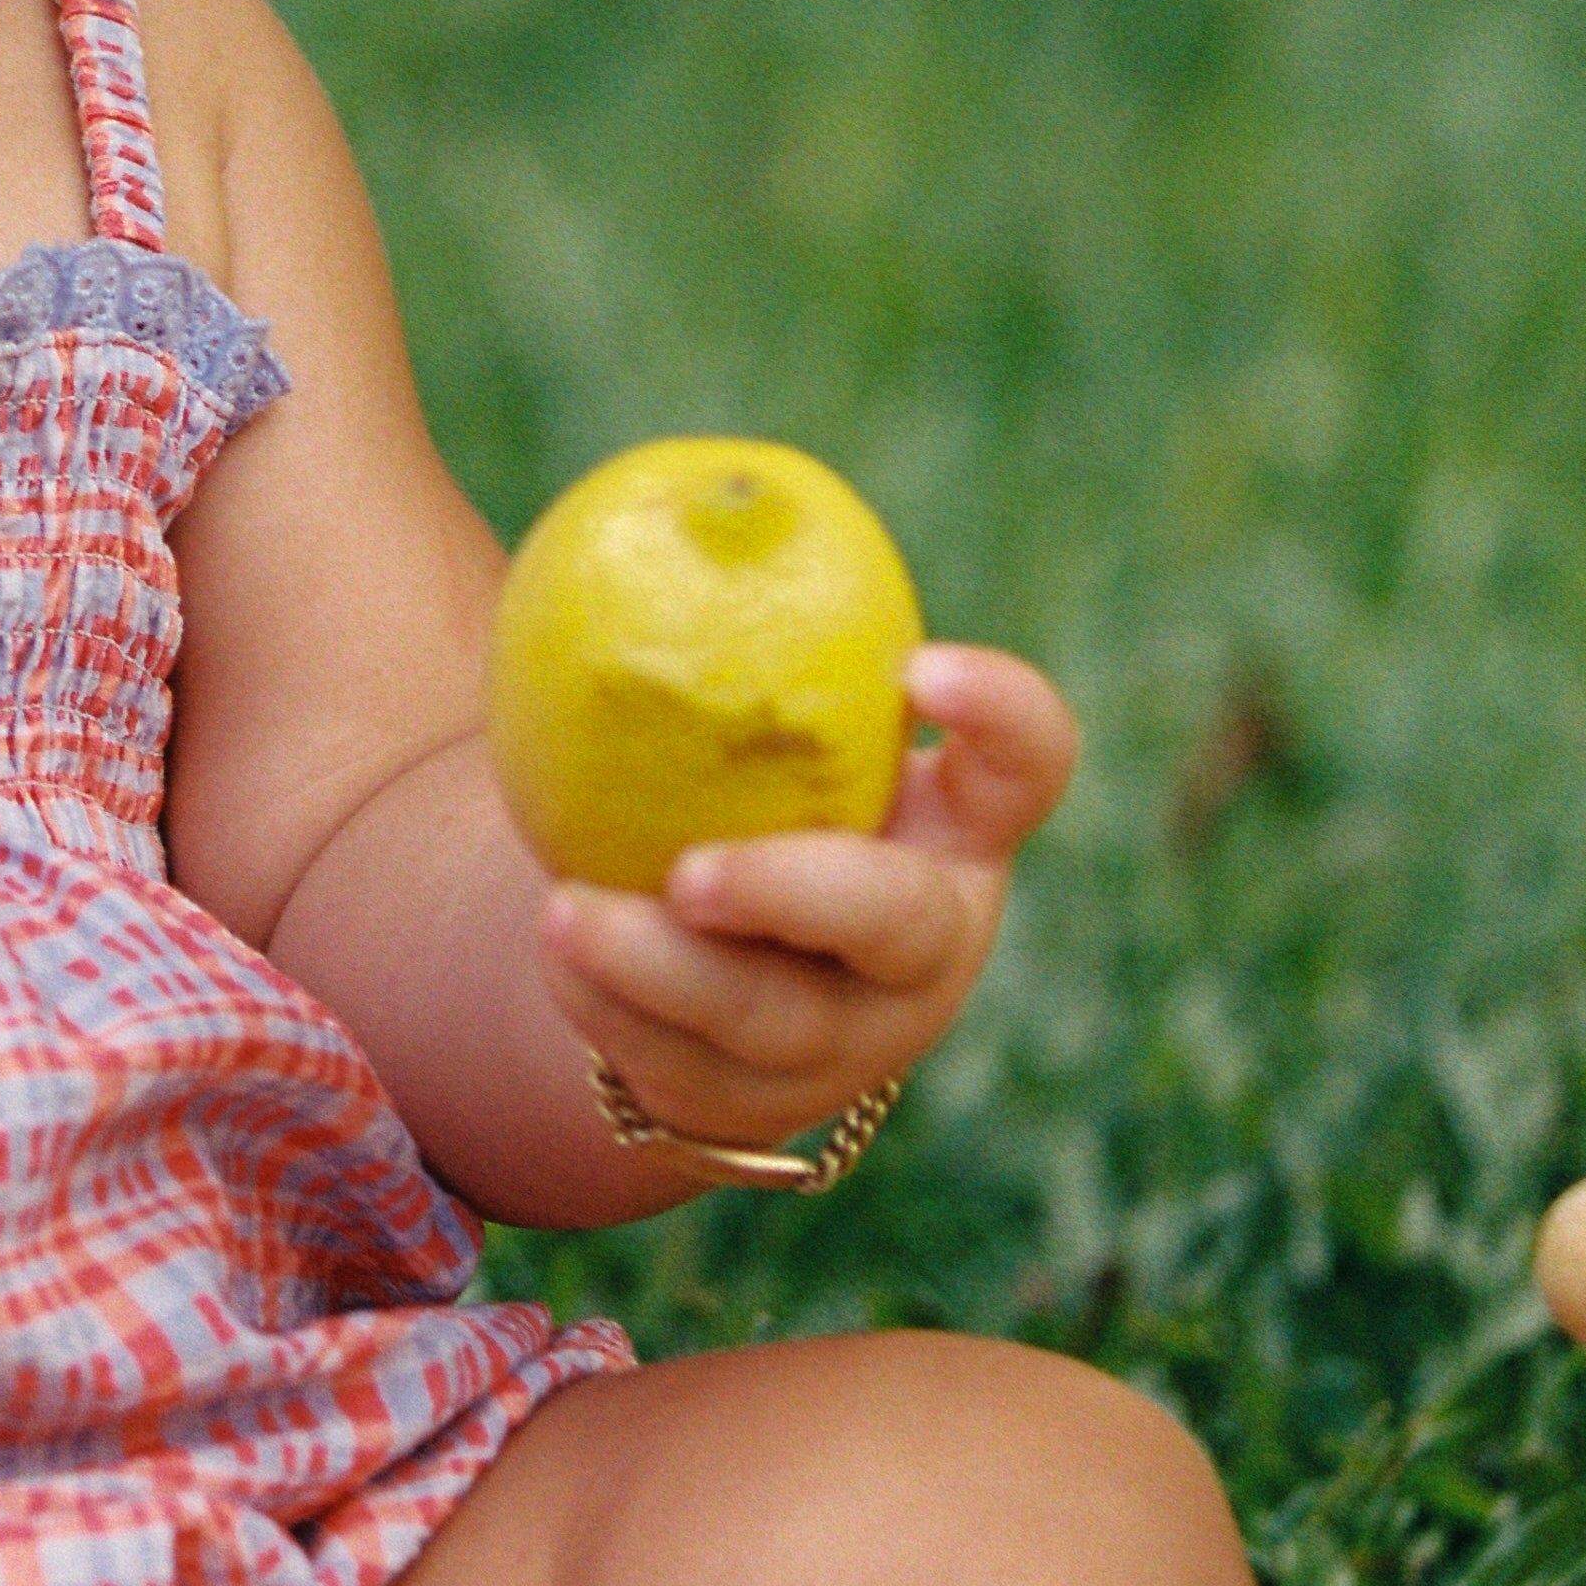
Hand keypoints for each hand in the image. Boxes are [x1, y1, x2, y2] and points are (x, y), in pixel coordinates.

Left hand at [539, 645, 1076, 1161]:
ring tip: (564, 908)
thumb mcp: (741, 707)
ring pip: (771, 1019)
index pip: (1029, 764)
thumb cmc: (719, 777)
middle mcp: (926, 939)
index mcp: (956, 823)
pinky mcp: (758, 1105)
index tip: (914, 666)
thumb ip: (722, 618)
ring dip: (661, 967)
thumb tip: (652, 480)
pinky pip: (682, 1066)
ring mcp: (849, 1037)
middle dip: (801, 895)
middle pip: (896, 925)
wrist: (677, 944)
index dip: (1001, 719)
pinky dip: (610, 1008)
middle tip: (696, 869)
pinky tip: (556, 947)